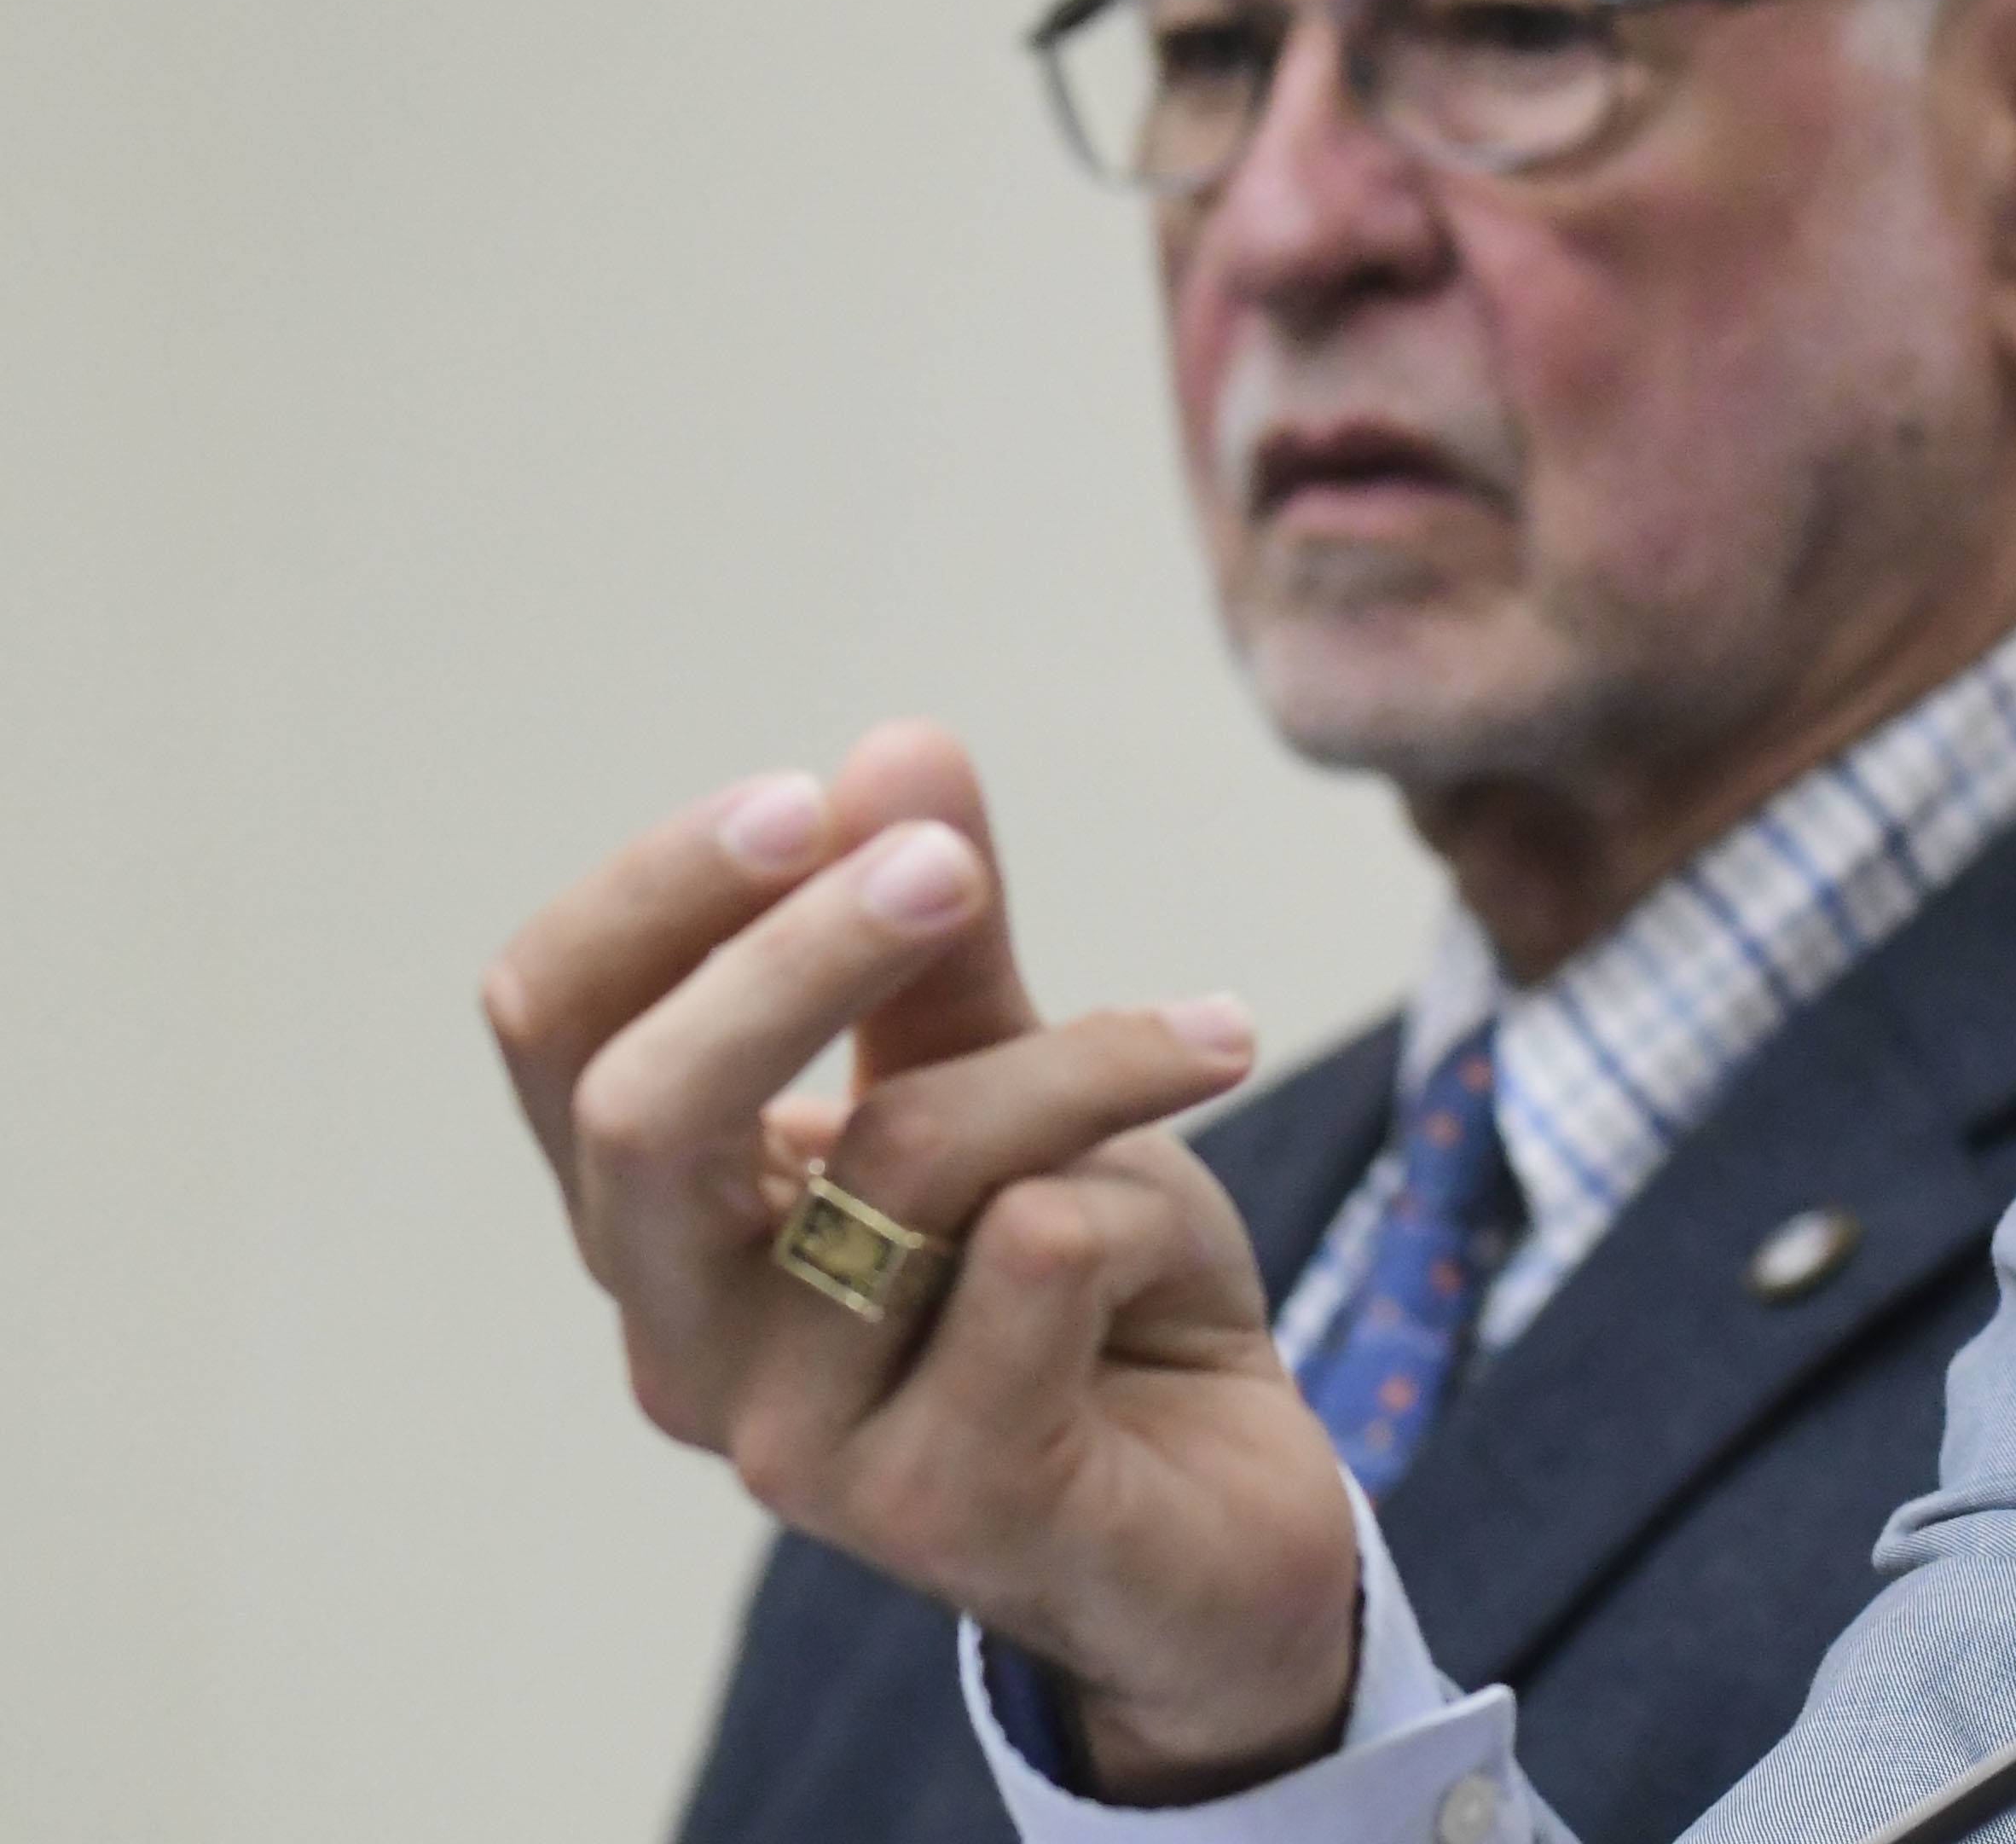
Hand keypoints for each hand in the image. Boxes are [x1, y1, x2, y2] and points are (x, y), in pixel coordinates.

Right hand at [486, 724, 1365, 1798]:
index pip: (552, 1023)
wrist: (1222, 1505)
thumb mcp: (1013, 1076)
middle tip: (953, 863)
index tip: (818, 794)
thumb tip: (895, 746)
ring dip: (1075, 1067)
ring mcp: (792, 1442)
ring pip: (899, 1166)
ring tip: (1213, 1038)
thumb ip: (946, 939)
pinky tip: (1171, 1261)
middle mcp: (682, 1336)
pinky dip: (1132, 1205)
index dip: (661, 889)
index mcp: (664, 1212)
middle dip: (800, 954)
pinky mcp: (934, 1510)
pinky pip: (1032, 1269)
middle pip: (642, 1110)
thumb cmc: (1086, 1287)